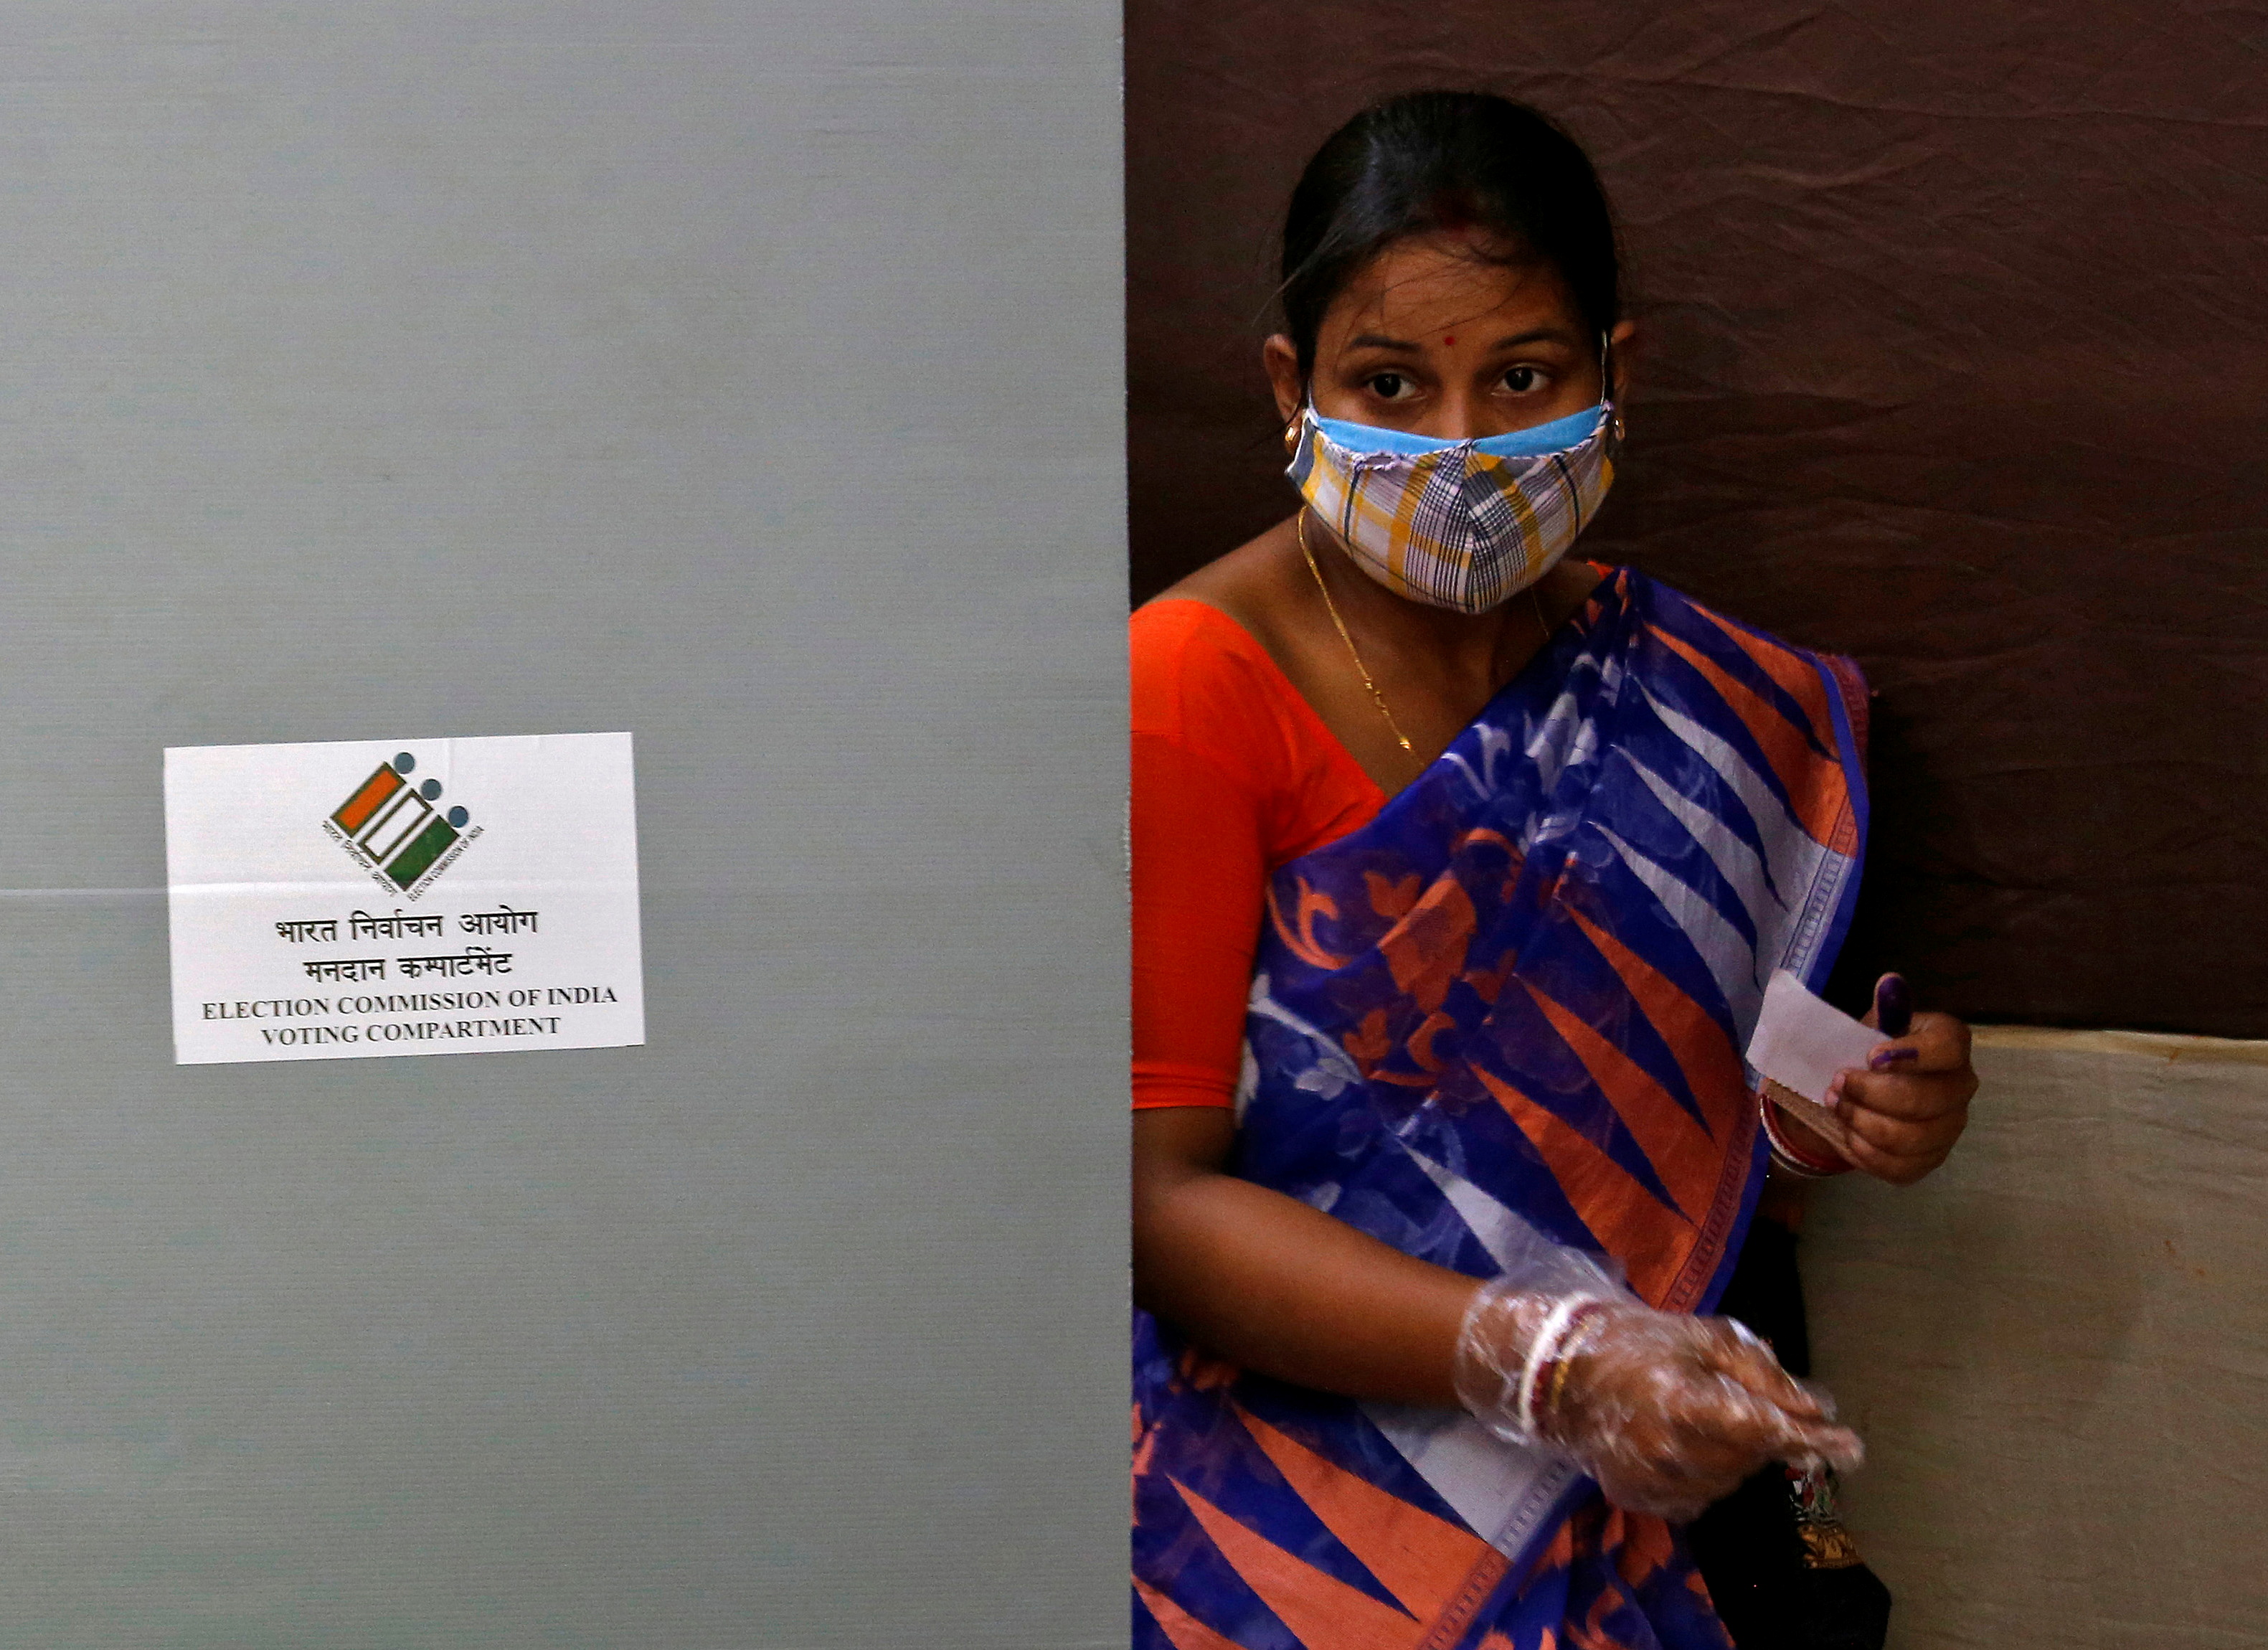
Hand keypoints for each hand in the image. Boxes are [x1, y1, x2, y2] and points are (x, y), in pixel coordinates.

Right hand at [1455, 1289, 1862, 1522]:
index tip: (1851, 1447)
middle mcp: (1670, 1449)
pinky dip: (1706, 1475)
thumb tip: (1818, 1408)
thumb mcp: (1702, 1337)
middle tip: (1741, 1402)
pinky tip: (1685, 1444)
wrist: (1560, 1373)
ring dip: (1736, 1456)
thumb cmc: (1638, 1342)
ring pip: (1729, 1482)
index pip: (1765, 1429)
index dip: (1812, 1439)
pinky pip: (1699, 1498)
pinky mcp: (1640, 1498)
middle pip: (1751, 1458)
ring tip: (1705, 1418)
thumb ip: (1761, 1373)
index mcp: (1685, 1401)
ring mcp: (1652, 1480)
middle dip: (1764, 1434)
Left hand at [1826, 972, 1976, 1185]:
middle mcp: (1959, 1086)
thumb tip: (1890, 983)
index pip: (1950, 1047)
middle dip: (1871, 1095)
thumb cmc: (1866, 1054)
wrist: (1858, 1093)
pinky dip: (1866, 1153)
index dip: (1912, 1054)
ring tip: (1836, 1107)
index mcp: (1949, 1044)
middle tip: (1836, 1085)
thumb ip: (1882, 1012)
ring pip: (1912, 1138)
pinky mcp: (1931, 1158)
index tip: (1870, 1056)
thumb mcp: (1868, 1027)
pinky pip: (1901, 1167)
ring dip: (1863, 1124)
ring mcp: (1949, 1127)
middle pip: (1927, 1099)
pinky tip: (1847, 1135)